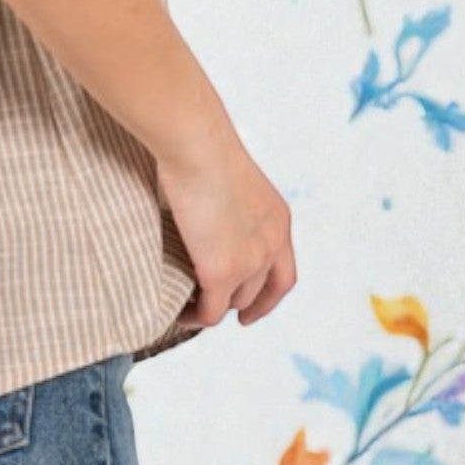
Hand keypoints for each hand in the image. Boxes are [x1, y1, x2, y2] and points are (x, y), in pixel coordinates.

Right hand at [156, 115, 295, 329]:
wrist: (198, 147)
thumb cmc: (203, 148)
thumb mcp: (231, 180)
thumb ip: (228, 204)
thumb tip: (202, 209)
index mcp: (278, 221)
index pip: (284, 274)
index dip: (268, 296)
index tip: (251, 308)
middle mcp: (272, 246)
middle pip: (260, 292)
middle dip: (239, 303)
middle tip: (213, 307)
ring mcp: (249, 262)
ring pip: (234, 303)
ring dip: (214, 308)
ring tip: (190, 307)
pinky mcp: (221, 273)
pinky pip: (211, 312)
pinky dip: (196, 317)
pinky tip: (180, 313)